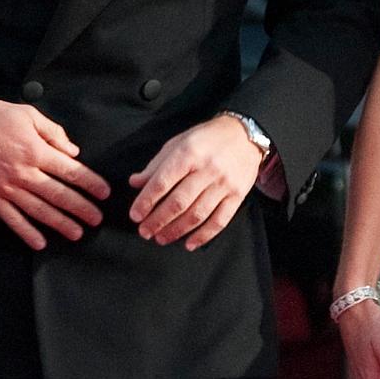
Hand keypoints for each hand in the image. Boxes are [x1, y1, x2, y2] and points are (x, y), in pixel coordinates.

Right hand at [0, 95, 109, 250]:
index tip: (104, 193)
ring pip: (38, 211)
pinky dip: (26, 233)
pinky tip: (40, 243)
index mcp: (35, 150)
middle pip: (58, 195)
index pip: (70, 171)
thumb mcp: (28, 114)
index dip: (90, 183)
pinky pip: (11, 219)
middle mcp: (23, 173)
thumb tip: (73, 151)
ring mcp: (6, 187)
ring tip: (77, 233)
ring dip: (60, 224)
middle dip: (81, 208)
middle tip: (97, 219)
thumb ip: (53, 132)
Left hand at [128, 115, 262, 249]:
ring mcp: (224, 184)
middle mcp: (207, 169)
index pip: (163, 182)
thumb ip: (157, 164)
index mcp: (189, 153)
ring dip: (176, 230)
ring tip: (161, 238)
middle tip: (145, 231)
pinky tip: (189, 244)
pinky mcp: (237, 195)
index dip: (146, 201)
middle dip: (158, 220)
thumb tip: (135, 183)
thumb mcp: (178, 143)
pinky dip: (203, 235)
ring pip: (197, 214)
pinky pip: (220, 220)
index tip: (135, 215)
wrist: (244, 134)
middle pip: (179, 202)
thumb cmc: (207, 139)